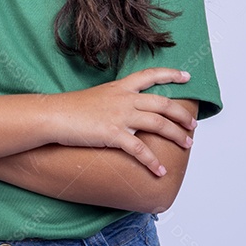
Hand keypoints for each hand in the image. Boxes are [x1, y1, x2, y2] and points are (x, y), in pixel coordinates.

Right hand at [50, 68, 196, 176]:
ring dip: (177, 135)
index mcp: (120, 87)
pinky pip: (140, 150)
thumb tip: (122, 111)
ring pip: (159, 124)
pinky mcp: (113, 134)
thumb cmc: (69, 108)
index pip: (150, 75)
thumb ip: (113, 101)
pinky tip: (160, 171)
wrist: (52, 115)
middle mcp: (124, 99)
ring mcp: (120, 116)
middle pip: (163, 103)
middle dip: (182, 114)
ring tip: (187, 144)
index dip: (171, 74)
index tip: (187, 76)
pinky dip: (152, 162)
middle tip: (193, 124)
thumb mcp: (96, 97)